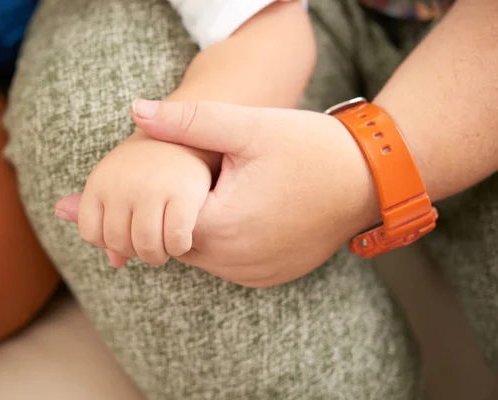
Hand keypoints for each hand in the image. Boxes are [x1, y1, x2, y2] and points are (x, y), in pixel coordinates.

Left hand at [56, 130, 212, 266]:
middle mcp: (121, 185)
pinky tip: (184, 237)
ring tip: (167, 245)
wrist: (187, 133)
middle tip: (153, 243)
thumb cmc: (152, 166)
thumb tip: (113, 263)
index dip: (110, 242)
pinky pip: (175, 241)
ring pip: (146, 247)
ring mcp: (151, 190)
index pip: (91, 234)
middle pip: (119, 244)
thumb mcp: (120, 184)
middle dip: (137, 252)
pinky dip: (179, 247)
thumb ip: (109, 220)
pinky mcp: (182, 194)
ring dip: (159, 254)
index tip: (130, 234)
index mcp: (100, 182)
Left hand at [128, 99, 378, 286]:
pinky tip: (239, 211)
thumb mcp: (249, 127)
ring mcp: (253, 275)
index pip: (161, 216)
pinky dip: (224, 241)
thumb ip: (189, 122)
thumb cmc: (310, 148)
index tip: (181, 169)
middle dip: (181, 209)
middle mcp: (233, 263)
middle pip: (178, 237)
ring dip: (201, 226)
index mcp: (220, 228)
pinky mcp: (270, 277)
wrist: (371, 178)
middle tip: (201, 178)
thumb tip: (137, 111)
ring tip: (220, 192)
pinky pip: (228, 263)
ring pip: (202, 252)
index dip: (164, 190)